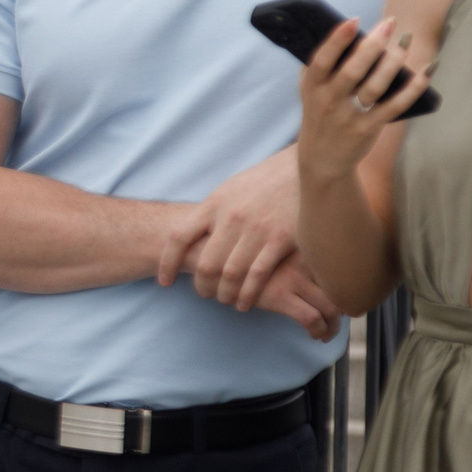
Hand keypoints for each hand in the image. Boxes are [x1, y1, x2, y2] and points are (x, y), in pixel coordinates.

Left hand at [158, 148, 303, 309]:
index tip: (164, 282)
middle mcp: (231, 218)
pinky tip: (244, 302)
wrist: (307, 168)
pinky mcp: (281, 239)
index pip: (178, 238)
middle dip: (202, 286)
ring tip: (225, 300)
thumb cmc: (266, 181)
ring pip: (230, 275)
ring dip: (224, 294)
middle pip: (205, 264)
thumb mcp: (230, 189)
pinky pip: (257, 276)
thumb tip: (193, 235)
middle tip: (205, 294)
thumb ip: (212, 213)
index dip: (167, 263)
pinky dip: (247, 294)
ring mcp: (256, 229)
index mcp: (213, 204)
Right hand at [252, 253, 343, 341]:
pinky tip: (314, 335)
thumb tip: (323, 281)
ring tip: (326, 334)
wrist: (218, 260)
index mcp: (307, 248)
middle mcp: (304, 261)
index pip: (341, 272)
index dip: (347, 292)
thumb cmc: (248, 259)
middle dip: (345, 312)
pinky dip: (318, 330)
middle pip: (341, 291)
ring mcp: (293, 278)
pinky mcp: (279, 295)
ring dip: (333, 326)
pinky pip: (311, 318)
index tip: (343, 305)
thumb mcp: (279, 251)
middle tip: (338, 324)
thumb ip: (301, 259)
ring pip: (331, 307)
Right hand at [296, 16, 425, 187]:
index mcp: (312, 87)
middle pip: (353, 70)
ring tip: (405, 41)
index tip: (354, 20)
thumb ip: (320, 66)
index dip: (337, 40)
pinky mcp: (369, 128)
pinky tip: (427, 71)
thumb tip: (343, 30)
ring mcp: (349, 116)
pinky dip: (413, 88)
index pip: (322, 60)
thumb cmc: (320, 113)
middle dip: (373, 44)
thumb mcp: (310, 91)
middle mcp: (329, 101)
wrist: (323, 159)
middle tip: (390, 23)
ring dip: (394, 61)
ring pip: (376, 86)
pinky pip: (395, 105)